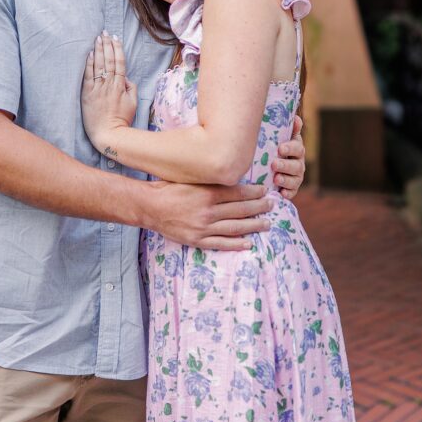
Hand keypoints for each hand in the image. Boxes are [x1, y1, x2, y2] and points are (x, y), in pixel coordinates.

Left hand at [81, 33, 137, 151]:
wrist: (108, 134)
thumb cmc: (122, 119)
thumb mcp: (133, 103)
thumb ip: (131, 88)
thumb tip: (126, 78)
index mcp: (121, 85)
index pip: (120, 62)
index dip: (118, 49)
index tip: (116, 38)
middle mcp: (109, 84)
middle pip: (109, 60)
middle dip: (107, 44)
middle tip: (105, 32)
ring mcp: (97, 88)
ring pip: (99, 64)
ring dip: (98, 49)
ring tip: (98, 38)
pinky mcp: (87, 93)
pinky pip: (88, 75)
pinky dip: (89, 63)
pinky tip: (90, 53)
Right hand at [146, 180, 273, 249]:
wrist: (150, 206)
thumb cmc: (169, 188)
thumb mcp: (191, 178)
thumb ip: (210, 180)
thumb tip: (231, 177)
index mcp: (207, 192)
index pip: (238, 192)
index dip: (254, 192)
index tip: (264, 191)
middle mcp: (209, 210)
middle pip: (240, 209)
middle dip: (258, 207)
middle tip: (271, 206)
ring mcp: (204, 227)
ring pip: (235, 227)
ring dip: (253, 225)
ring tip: (266, 224)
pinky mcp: (197, 240)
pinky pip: (221, 243)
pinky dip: (236, 244)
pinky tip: (248, 243)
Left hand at [271, 114, 304, 200]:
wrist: (266, 167)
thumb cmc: (271, 147)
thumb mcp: (277, 137)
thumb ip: (286, 128)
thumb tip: (296, 118)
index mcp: (295, 149)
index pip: (297, 147)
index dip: (290, 148)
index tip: (280, 148)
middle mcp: (298, 163)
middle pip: (296, 165)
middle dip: (285, 165)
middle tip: (274, 164)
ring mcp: (295, 177)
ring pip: (295, 179)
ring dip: (286, 179)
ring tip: (276, 178)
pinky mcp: (291, 189)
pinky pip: (292, 192)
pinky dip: (288, 193)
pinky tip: (282, 193)